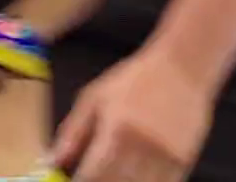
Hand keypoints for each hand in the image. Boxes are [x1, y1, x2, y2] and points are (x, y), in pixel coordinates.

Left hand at [51, 46, 215, 181]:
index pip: (91, 176)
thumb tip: (51, 162)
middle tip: (92, 176)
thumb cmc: (137, 78)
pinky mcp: (184, 162)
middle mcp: (143, 148)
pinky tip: (133, 174)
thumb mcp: (95, 97)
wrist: (183, 65)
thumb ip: (72, 133)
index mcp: (117, 131)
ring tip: (113, 172)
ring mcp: (166, 157)